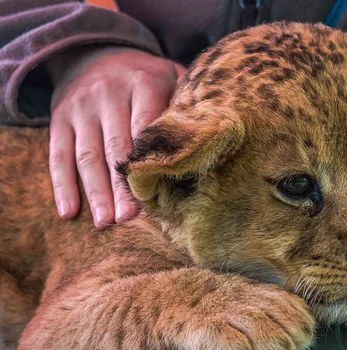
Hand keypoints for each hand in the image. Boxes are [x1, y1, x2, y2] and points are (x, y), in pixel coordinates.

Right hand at [47, 46, 185, 228]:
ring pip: (87, 155)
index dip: (149, 162)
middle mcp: (108, 94)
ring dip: (95, 192)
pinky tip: (69, 212)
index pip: (146, 127)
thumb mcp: (173, 78)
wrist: (97, 51)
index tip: (157, 194)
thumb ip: (186, 107)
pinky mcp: (60, 119)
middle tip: (129, 218)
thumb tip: (209, 145)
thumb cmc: (148, 77)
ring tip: (106, 222)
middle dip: (121, 185)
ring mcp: (81, 107)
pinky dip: (62, 185)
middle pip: (115, 146)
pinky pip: (58, 155)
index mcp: (144, 84)